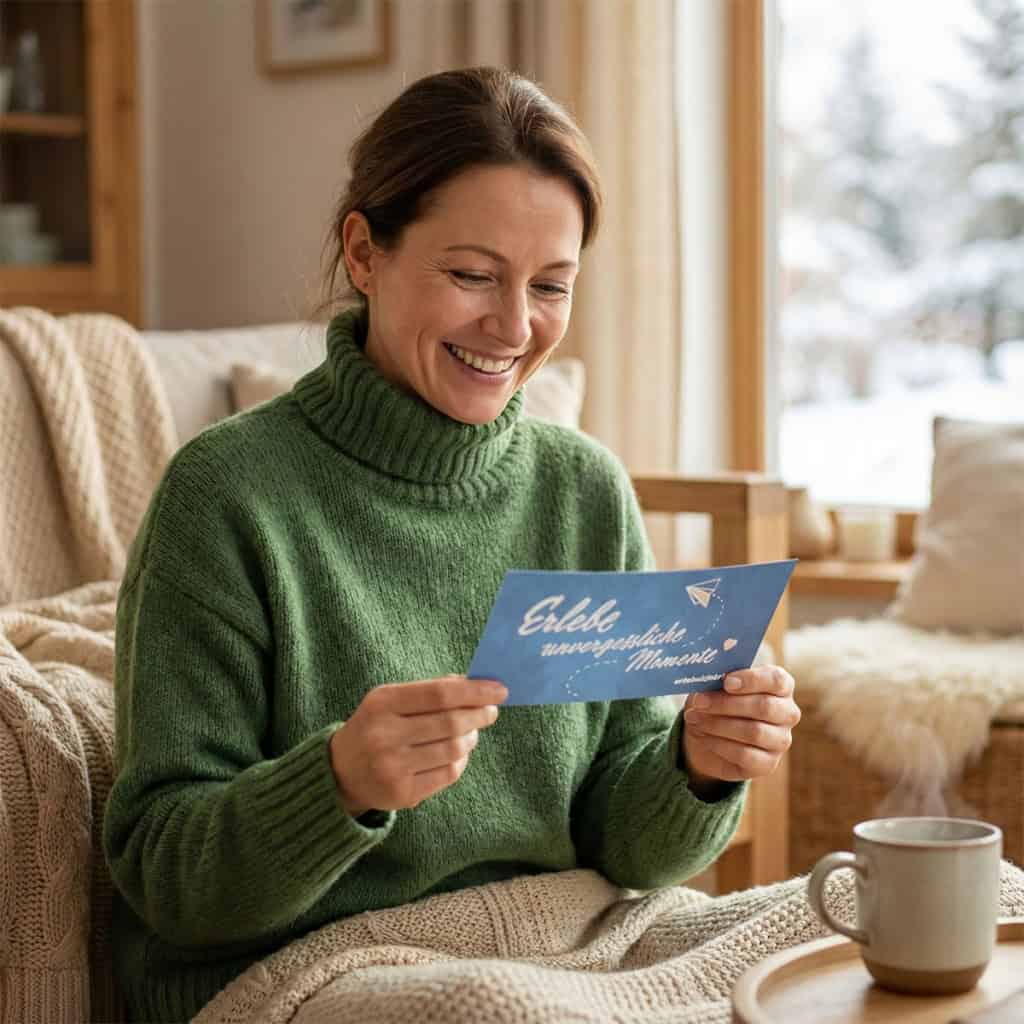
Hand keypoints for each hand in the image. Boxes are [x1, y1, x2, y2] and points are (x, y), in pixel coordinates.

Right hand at [329, 675, 507, 817]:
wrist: (341, 771)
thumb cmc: (377, 726)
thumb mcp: (391, 700)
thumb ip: (430, 690)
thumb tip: (474, 684)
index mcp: (383, 703)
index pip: (440, 693)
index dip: (475, 691)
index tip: (499, 690)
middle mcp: (385, 735)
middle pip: (450, 723)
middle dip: (479, 715)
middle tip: (491, 711)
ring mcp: (393, 767)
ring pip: (453, 750)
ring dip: (472, 738)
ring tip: (473, 731)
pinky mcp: (402, 793)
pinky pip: (447, 774)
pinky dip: (461, 760)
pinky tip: (459, 753)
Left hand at [682, 666, 799, 791]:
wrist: (707, 739)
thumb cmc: (716, 703)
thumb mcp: (714, 687)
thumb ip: (717, 681)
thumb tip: (709, 678)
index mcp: (780, 686)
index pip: (776, 680)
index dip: (752, 679)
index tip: (726, 681)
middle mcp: (787, 713)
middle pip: (765, 707)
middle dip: (727, 704)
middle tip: (700, 702)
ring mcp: (780, 740)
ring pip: (754, 732)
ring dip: (718, 724)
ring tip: (695, 719)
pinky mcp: (768, 764)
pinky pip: (745, 754)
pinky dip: (719, 744)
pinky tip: (704, 737)